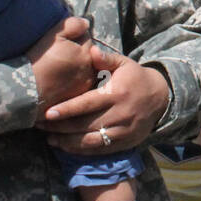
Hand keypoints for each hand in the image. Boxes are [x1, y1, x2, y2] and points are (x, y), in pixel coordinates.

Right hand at [28, 15, 98, 121]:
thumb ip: (73, 25)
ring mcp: (84, 86)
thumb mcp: (54, 36)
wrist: (25, 90)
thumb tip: (87, 24)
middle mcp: (90, 70)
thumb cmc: (38, 60)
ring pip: (85, 71)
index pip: (85, 39)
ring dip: (76, 68)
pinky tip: (58, 82)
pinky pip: (78, 86)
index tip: (59, 44)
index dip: (72, 39)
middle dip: (78, 54)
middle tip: (59, 57)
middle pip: (87, 56)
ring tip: (58, 70)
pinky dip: (72, 83)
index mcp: (87, 53)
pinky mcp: (76, 99)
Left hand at [36, 46, 170, 153]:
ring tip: (49, 139)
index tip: (48, 113)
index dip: (67, 110)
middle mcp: (120, 114)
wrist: (161, 98)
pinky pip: (99, 149)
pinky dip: (81, 150)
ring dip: (67, 142)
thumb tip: (91, 51)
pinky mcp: (124, 142)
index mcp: (117, 94)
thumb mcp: (125, 64)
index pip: (88, 104)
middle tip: (39, 126)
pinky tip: (66, 146)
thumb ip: (107, 59)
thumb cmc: (136, 78)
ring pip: (91, 141)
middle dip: (60, 127)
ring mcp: (123, 131)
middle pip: (85, 125)